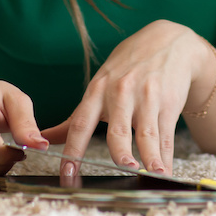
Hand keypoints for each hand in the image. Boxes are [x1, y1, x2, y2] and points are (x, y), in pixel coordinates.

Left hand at [41, 20, 210, 177]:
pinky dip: (166, 156)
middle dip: (120, 149)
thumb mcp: (100, 85)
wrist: (167, 42)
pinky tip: (166, 171)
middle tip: (122, 168)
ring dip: (150, 156)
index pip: (81, 123)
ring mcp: (147, 98)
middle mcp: (121, 93)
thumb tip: (46, 138)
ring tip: (152, 174)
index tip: (67, 171)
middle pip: (118, 128)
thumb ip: (75, 118)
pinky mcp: (169, 103)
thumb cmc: (127, 68)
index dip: (73, 149)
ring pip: (146, 133)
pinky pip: (166, 135)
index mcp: (98, 90)